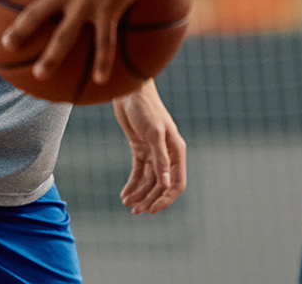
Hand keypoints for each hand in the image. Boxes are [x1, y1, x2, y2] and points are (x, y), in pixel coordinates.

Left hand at [0, 0, 155, 85]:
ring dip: (50, 57)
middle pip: (36, 14)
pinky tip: (101, 80)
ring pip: (63, 37)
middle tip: (5, 44)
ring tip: (39, 74)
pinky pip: (105, 43)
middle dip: (19, 30)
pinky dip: (103, 61)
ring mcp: (87, 5)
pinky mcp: (109, 13)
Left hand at [113, 80, 186, 213]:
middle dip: (149, 199)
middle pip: (161, 185)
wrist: (129, 91)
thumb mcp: (154, 133)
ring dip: (140, 194)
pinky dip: (133, 184)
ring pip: (149, 180)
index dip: (166, 198)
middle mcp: (167, 153)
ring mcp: (153, 151)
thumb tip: (166, 184)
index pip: (177, 183)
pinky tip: (125, 193)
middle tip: (135, 211)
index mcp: (177, 150)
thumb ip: (161, 158)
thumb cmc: (146, 107)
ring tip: (127, 204)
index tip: (152, 210)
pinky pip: (139, 172)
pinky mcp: (140, 148)